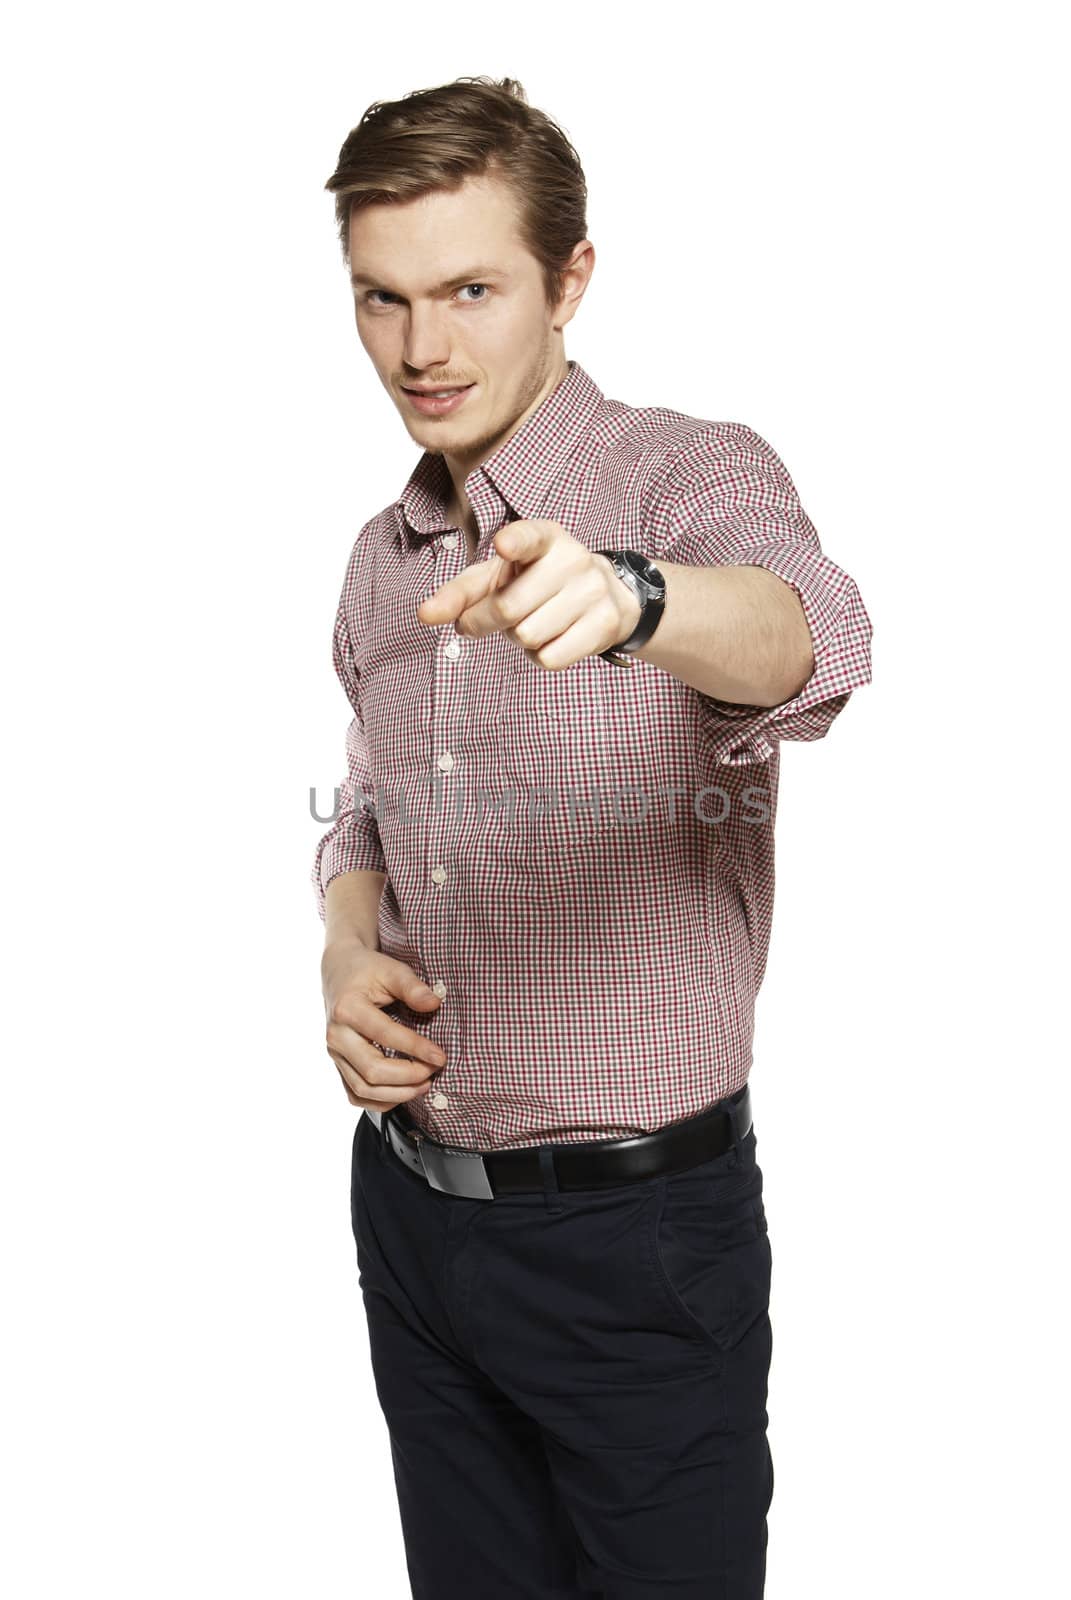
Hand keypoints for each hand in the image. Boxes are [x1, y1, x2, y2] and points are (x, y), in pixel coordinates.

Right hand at [321, 936, 446, 1110]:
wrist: (339, 972)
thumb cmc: (368, 970)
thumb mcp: (390, 969)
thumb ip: (412, 986)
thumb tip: (434, 1004)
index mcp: (347, 1009)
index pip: (385, 1035)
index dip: (415, 1048)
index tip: (440, 1055)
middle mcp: (336, 1035)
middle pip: (372, 1070)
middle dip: (409, 1076)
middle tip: (434, 1070)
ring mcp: (334, 1053)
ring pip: (362, 1089)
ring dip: (398, 1093)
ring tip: (425, 1084)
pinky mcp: (338, 1065)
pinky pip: (355, 1095)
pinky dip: (380, 1101)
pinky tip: (404, 1092)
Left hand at [416, 518, 641, 669]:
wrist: (609, 596)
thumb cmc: (538, 582)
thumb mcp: (500, 576)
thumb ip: (460, 593)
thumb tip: (424, 614)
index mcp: (544, 538)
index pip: (528, 537)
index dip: (515, 543)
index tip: (503, 546)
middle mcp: (571, 560)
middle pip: (509, 607)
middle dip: (488, 621)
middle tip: (495, 617)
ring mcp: (592, 592)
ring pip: (528, 636)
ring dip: (518, 639)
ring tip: (533, 621)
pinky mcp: (604, 624)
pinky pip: (550, 657)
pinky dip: (540, 656)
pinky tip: (552, 637)